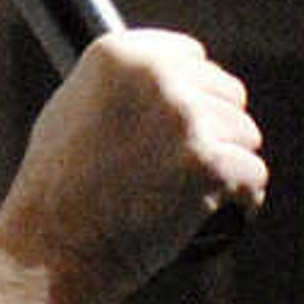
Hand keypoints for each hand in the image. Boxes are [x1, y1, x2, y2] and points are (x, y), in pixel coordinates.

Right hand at [0, 29, 263, 290]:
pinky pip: (252, 175)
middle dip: (211, 129)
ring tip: (175, 194)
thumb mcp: (69, 113)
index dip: (187, 93)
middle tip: (168, 169)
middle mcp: (154, 76)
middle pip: (227, 92)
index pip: (192, 56)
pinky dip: (236, 200)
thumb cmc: (55, 189)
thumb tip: (165, 78)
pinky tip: (200, 214)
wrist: (51, 248)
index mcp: (118, 55)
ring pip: (244, 134)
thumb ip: (119, 87)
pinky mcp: (211, 162)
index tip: (168, 129)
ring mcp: (185, 118)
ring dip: (223, 164)